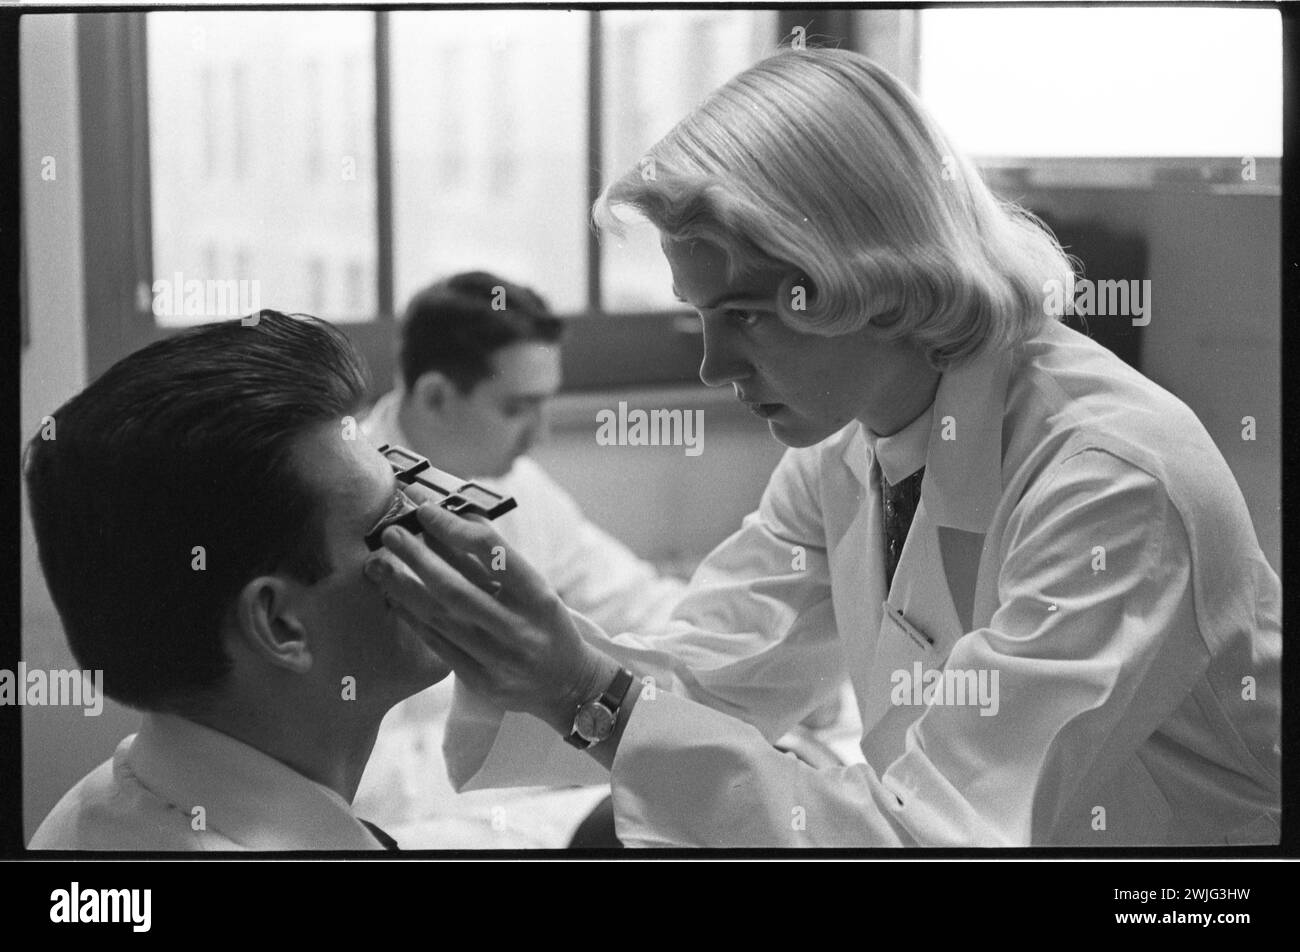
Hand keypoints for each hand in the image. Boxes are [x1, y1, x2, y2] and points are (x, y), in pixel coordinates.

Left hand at [363, 500, 617, 732]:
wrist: (566, 685)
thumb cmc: (546, 625)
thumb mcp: (534, 588)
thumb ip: (493, 561)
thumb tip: (447, 521)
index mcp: (539, 597)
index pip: (492, 553)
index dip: (454, 528)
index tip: (426, 511)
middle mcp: (520, 629)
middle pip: (456, 588)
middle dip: (417, 558)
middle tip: (390, 534)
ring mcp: (499, 660)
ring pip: (439, 618)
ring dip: (403, 587)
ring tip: (378, 565)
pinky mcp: (481, 682)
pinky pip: (437, 644)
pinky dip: (413, 617)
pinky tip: (394, 598)